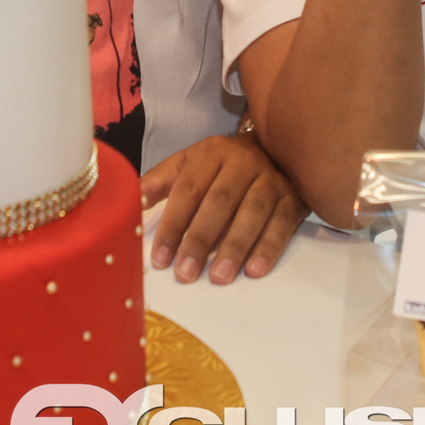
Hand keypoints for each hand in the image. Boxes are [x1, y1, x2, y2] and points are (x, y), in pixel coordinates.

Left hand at [140, 135, 308, 283]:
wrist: (276, 148)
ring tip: (218, 277)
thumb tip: (130, 204)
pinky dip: (269, 247)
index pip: (188, 190)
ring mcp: (272, 179)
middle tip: (185, 273)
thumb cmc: (223, 165)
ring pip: (252, 213)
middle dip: (200, 239)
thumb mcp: (190, 163)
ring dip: (234, 247)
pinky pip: (282, 223)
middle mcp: (243, 162)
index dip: (173, 225)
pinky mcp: (294, 197)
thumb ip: (160, 183)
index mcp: (212, 153)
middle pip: (219, 202)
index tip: (160, 259)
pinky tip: (254, 270)